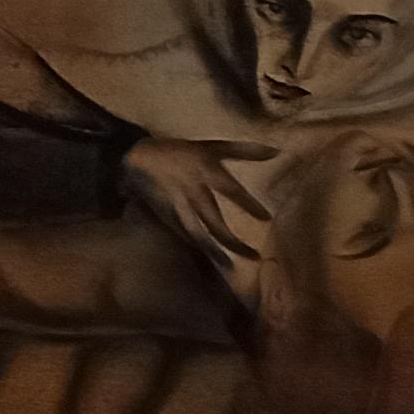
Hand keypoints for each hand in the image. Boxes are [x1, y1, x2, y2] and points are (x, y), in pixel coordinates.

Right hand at [125, 133, 274, 280]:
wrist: (135, 158)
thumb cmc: (179, 151)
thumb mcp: (211, 146)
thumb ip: (243, 150)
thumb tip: (277, 151)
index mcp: (205, 171)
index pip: (230, 190)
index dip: (248, 204)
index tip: (267, 219)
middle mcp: (192, 192)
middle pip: (214, 221)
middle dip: (232, 240)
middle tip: (254, 256)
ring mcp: (177, 206)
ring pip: (196, 232)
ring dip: (213, 251)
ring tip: (229, 266)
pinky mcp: (166, 217)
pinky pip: (182, 234)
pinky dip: (195, 247)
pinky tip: (207, 257)